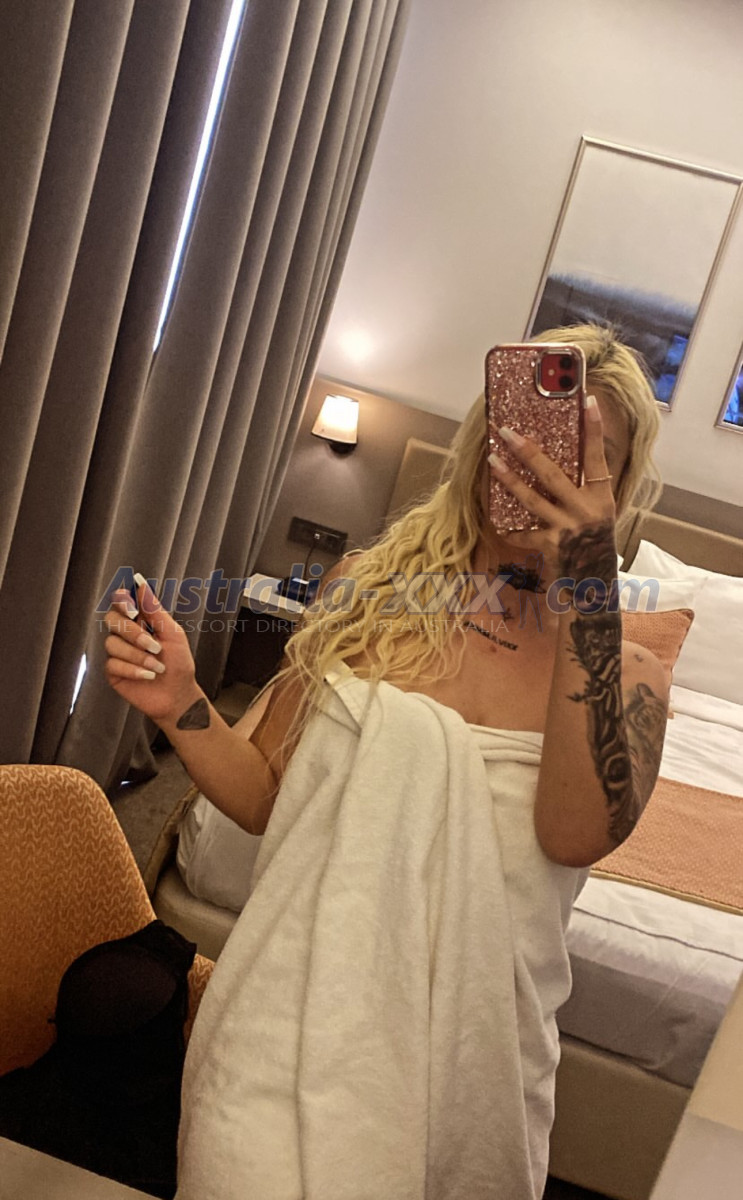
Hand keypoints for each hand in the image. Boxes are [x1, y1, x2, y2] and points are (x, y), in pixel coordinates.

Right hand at [102, 580, 202, 724]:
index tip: (133, 610)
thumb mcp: (172, 633)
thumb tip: (140, 584)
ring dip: (139, 656)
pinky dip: (134, 670)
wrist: (178, 694)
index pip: (121, 600)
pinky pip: (113, 664)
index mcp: (140, 620)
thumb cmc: (178, 663)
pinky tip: (149, 676)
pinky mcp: (113, 671)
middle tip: (155, 646)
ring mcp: (117, 652)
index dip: (122, 601)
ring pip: (112, 643)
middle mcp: (125, 633)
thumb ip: (155, 610)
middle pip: (111, 619)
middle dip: (133, 633)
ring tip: (158, 667)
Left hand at [488, 395, 616, 573]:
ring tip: (492, 461)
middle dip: (527, 451)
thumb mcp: (598, 512)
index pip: (597, 456)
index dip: (595, 428)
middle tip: (506, 432)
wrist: (596, 583)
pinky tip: (498, 523)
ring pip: (532, 499)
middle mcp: (586, 510)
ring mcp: (568, 528)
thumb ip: (583, 489)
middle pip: (553, 474)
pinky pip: (525, 534)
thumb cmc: (594, 542)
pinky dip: (511, 530)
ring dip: (509, 479)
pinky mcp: (552, 546)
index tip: (588, 400)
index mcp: (602, 497)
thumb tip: (551, 460)